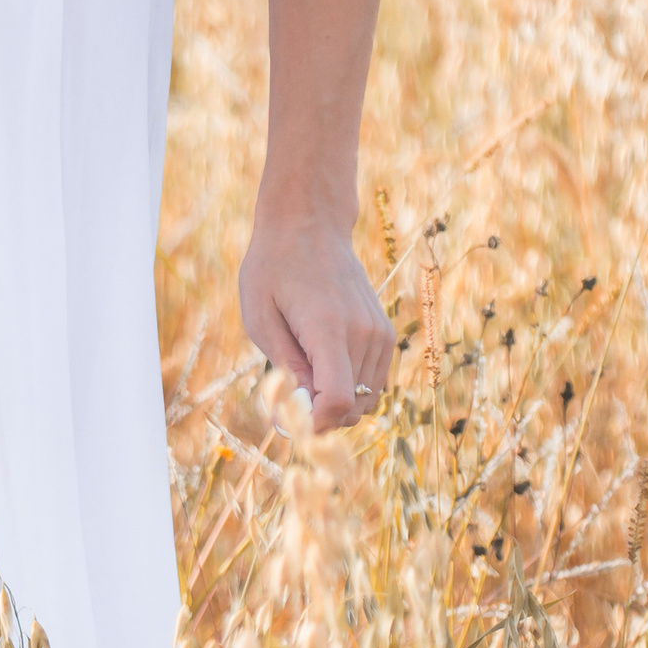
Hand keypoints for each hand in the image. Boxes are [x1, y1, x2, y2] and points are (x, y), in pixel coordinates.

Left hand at [239, 204, 393, 433]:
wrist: (309, 223)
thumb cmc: (273, 268)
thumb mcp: (261, 318)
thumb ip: (283, 370)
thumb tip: (291, 420)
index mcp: (329, 326)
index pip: (336, 400)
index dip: (313, 424)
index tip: (287, 417)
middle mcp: (364, 332)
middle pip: (351, 408)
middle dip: (320, 416)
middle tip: (288, 391)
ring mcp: (380, 332)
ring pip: (365, 401)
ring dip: (335, 402)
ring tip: (304, 370)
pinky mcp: (386, 333)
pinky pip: (374, 384)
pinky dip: (350, 388)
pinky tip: (322, 363)